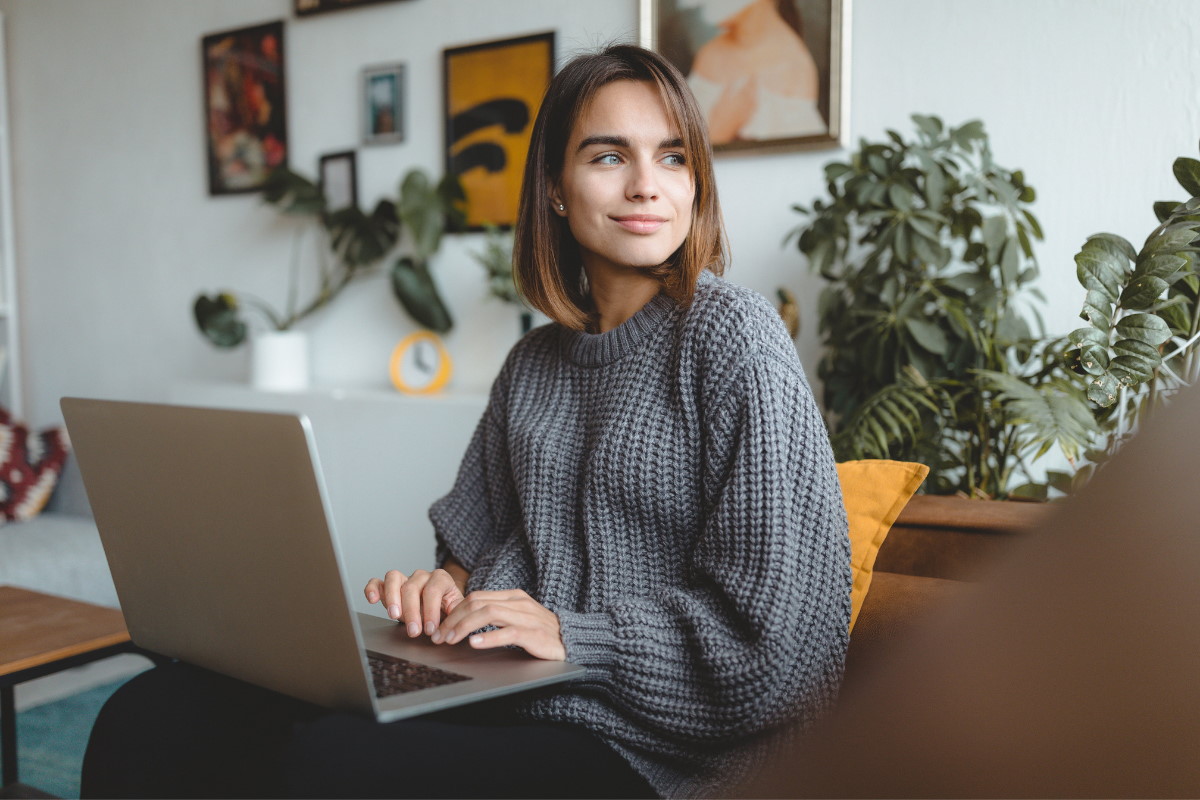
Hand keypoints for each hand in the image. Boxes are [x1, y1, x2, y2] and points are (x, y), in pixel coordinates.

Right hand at [363, 568, 464, 638]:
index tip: (430, 630)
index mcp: (441, 579)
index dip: (431, 610)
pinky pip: (377, 582)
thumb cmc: (448, 611)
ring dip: (392, 597)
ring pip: (393, 578)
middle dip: (412, 611)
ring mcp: (404, 578)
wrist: (441, 606)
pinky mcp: (389, 586)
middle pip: (412, 587)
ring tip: (394, 616)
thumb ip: (456, 618)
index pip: (433, 590)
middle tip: (414, 631)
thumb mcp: (457, 613)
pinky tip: (372, 600)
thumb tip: (453, 631)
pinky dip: (372, 589)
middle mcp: (421, 576)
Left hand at [432, 589, 565, 660]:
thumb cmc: (543, 633)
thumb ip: (497, 616)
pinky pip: (507, 633)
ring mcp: (527, 617)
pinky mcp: (534, 633)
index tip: (441, 626)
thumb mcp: (518, 618)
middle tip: (439, 636)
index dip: (454, 611)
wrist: (574, 640)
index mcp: (513, 596)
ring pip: (488, 614)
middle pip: (477, 603)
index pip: (476, 597)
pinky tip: (474, 644)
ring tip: (450, 640)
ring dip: (464, 627)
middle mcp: (518, 603)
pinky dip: (488, 638)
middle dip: (454, 619)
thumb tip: (465, 621)